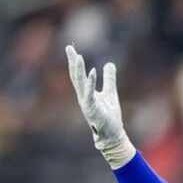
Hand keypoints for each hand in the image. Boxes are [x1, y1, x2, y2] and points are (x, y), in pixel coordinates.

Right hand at [66, 45, 134, 168]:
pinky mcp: (93, 109)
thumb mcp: (111, 93)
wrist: (112, 134)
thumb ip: (109, 79)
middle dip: (72, 62)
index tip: (70, 48)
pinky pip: (90, 94)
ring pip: (80, 84)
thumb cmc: (110, 116)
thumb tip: (109, 64)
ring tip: (77, 56)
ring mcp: (86, 103)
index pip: (78, 75)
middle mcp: (83, 97)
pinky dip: (91, 83)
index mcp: (86, 93)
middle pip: (76, 76)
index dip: (74, 62)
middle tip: (69, 48)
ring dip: (78, 70)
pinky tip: (92, 72)